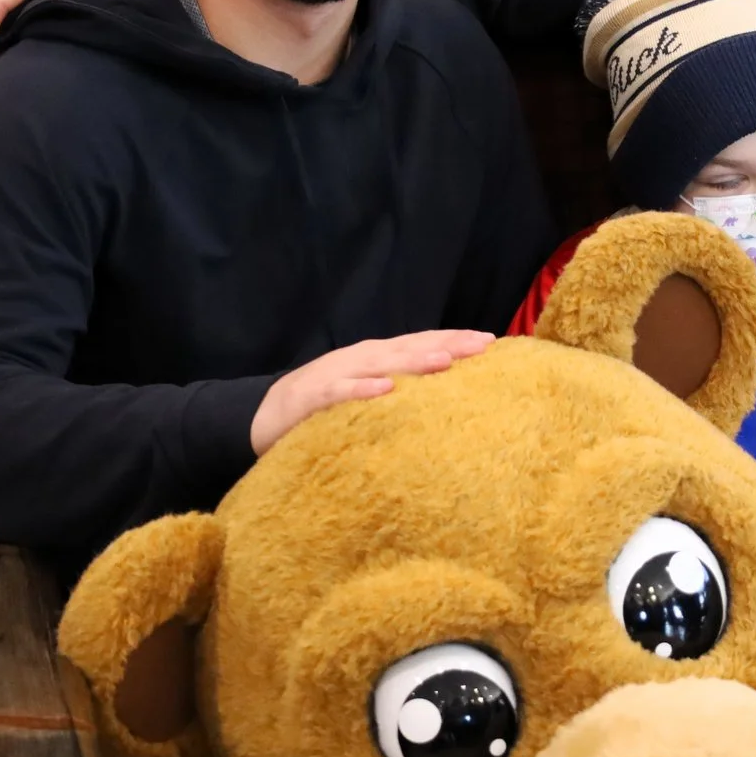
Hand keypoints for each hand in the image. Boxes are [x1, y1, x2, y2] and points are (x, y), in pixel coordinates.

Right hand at [250, 331, 494, 455]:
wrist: (263, 416)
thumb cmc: (326, 406)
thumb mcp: (367, 392)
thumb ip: (401, 388)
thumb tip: (447, 392)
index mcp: (376, 358)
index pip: (421, 344)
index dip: (454, 340)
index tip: (492, 341)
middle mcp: (361, 360)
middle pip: (409, 348)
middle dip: (446, 344)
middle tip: (482, 345)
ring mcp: (336, 375)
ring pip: (380, 365)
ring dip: (413, 361)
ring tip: (445, 359)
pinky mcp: (311, 398)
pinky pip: (340, 393)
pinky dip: (362, 390)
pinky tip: (385, 389)